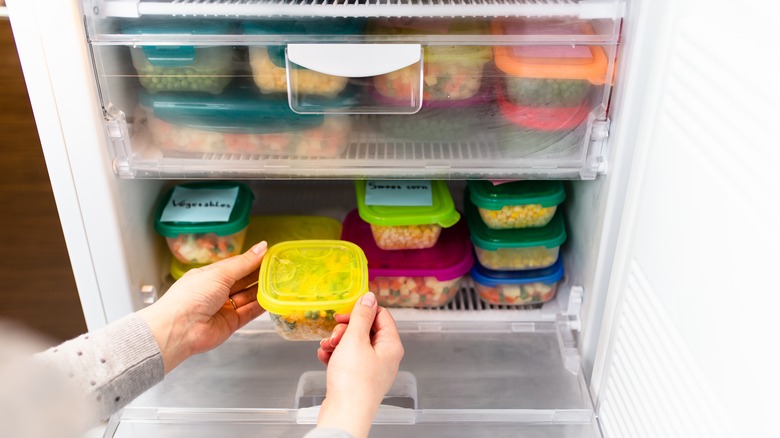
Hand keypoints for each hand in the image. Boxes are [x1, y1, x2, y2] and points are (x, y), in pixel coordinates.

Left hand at [138, 241, 267, 373]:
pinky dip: (261, 306)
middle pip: (243, 280)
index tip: (270, 255)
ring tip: (281, 281)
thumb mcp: (220, 274)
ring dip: (262, 290)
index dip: (253, 260)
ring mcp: (224, 307)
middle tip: (280, 268)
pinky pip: (249, 312)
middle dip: (260, 274)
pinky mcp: (231, 323)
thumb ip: (244, 263)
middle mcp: (217, 291)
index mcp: (210, 275)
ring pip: (248, 296)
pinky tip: (273, 298)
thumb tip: (262, 247)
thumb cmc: (192, 296)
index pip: (236, 265)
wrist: (180, 329)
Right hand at [315, 292, 403, 437]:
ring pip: (354, 345)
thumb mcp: (355, 339)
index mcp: (391, 345)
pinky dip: (335, 356)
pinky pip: (347, 360)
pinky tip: (323, 358)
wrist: (345, 414)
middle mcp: (385, 357)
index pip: (381, 315)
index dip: (361, 312)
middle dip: (345, 330)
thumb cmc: (353, 379)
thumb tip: (370, 297)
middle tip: (334, 336)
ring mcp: (372, 370)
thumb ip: (362, 316)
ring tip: (326, 348)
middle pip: (366, 330)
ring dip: (337, 342)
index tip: (343, 315)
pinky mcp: (358, 380)